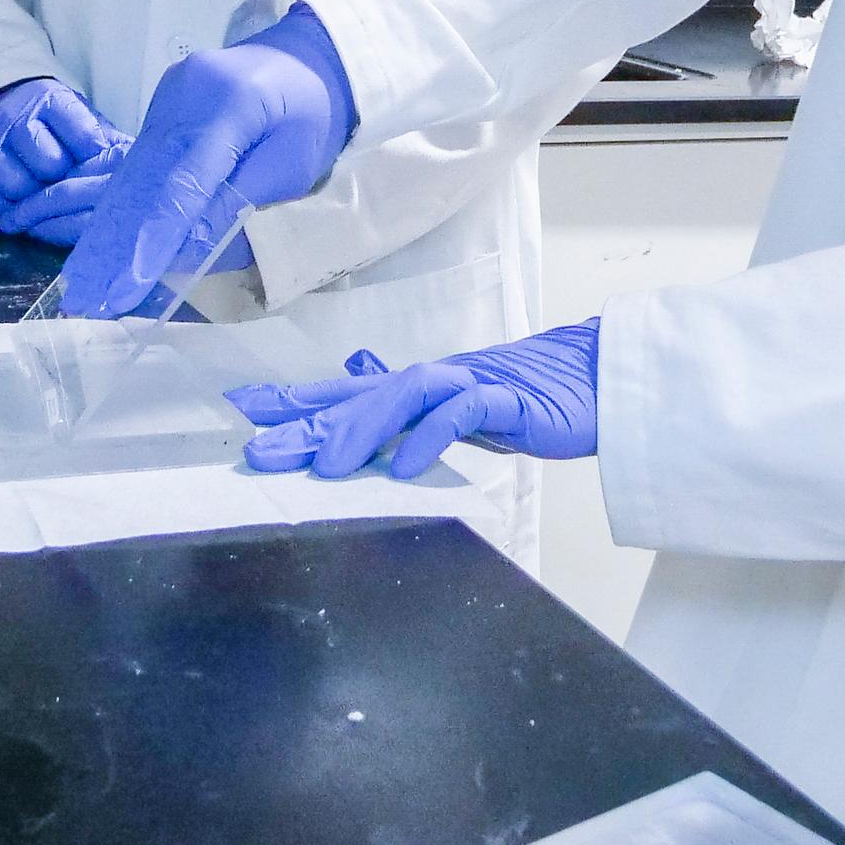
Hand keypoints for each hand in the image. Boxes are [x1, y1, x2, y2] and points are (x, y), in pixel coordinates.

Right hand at [0, 78, 122, 227]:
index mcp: (49, 100)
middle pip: (51, 166)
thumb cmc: (50, 123)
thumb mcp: (78, 119)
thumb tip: (140, 164)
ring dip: (35, 197)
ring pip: (20, 188)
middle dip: (62, 178)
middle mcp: (13, 118)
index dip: (93, 157)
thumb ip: (106, 140)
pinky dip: (7, 207)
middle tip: (63, 178)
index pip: (84, 138)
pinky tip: (17, 197)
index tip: (95, 161)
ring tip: (39, 188)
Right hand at [53, 5, 355, 317]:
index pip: (184, 180)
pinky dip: (125, 204)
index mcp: (228, 101)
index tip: (129, 281)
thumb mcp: (293, 165)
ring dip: (112, 227)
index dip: (155, 234)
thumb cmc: (313, 116)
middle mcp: (183, 94)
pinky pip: (140, 163)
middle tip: (90, 295)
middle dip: (120, 241)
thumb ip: (241, 204)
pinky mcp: (160, 110)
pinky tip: (104, 241)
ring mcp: (166, 99)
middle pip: (147, 177)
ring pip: (135, 172)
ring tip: (86, 279)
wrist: (307, 58)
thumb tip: (185, 250)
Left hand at [229, 322, 599, 481]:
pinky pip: (463, 412)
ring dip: (361, 428)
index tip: (248, 412)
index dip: (298, 400)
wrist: (597, 378)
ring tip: (328, 465)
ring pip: (405, 396)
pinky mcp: (508, 398)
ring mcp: (471, 384)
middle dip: (308, 422)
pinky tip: (405, 465)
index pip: (349, 392)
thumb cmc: (530, 396)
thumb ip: (413, 408)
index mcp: (421, 387)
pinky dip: (431, 435)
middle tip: (260, 450)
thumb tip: (362, 390)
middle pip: (363, 397)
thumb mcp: (460, 407)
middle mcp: (437, 380)